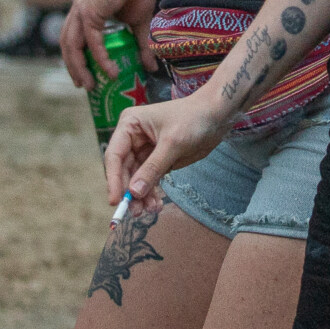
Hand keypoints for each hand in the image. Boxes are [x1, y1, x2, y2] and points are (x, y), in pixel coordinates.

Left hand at [58, 0, 157, 87]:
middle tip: (84, 86)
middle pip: (68, 45)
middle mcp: (78, 10)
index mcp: (86, 10)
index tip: (85, 76)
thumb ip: (140, 45)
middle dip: (74, 68)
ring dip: (79, 68)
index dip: (77, 59)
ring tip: (90, 85)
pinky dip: (100, 58)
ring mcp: (81, 10)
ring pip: (72, 46)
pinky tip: (110, 70)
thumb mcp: (139, 23)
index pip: (74, 39)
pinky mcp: (89, 12)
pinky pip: (92, 42)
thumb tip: (152, 68)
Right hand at [103, 94, 230, 215]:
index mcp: (129, 125)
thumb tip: (134, 192)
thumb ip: (153, 168)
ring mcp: (144, 151)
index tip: (115, 201)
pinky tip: (156, 206)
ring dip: (140, 196)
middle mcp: (132, 138)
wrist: (216, 116)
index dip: (113, 179)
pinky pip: (149, 181)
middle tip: (136, 212)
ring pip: (135, 179)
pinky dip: (151, 194)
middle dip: (129, 192)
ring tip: (150, 211)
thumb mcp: (172, 143)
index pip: (114, 155)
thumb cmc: (193, 119)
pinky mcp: (156, 161)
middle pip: (123, 171)